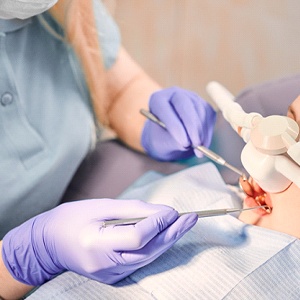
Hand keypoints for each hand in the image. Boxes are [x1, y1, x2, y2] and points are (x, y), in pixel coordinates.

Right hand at [2, 199, 196, 284]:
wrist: (50, 242)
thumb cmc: (72, 218)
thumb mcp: (100, 206)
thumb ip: (132, 209)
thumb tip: (160, 211)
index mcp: (97, 245)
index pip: (138, 237)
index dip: (158, 223)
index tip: (172, 210)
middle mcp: (105, 265)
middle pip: (149, 251)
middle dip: (172, 234)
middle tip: (191, 218)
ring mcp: (110, 274)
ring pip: (148, 258)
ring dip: (168, 241)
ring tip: (184, 225)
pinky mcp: (114, 276)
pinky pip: (141, 261)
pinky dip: (155, 247)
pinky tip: (166, 235)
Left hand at [141, 87, 215, 160]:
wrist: (170, 137)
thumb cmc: (161, 139)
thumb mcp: (161, 143)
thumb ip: (172, 141)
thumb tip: (188, 143)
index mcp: (157, 100)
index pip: (165, 108)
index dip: (175, 126)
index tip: (183, 142)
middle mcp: (174, 94)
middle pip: (185, 104)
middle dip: (192, 126)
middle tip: (196, 144)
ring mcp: (190, 97)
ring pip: (200, 110)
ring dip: (201, 131)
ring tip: (198, 148)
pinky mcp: (203, 104)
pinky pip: (209, 115)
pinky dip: (207, 131)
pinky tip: (202, 143)